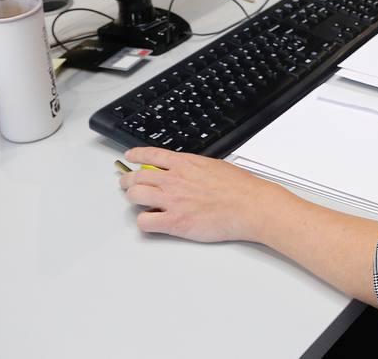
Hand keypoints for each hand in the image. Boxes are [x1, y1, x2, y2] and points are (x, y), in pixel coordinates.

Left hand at [119, 147, 288, 242]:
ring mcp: (172, 200)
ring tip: (137, 202)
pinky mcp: (174, 222)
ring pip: (135, 196)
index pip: (151, 155)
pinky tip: (151, 221)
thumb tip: (188, 171)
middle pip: (137, 176)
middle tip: (127, 184)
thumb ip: (195, 168)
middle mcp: (174, 179)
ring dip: (132, 199)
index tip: (130, 157)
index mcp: (185, 163)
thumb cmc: (240, 188)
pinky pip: (144, 221)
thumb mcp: (215, 166)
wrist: (250, 205)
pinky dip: (143, 221)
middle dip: (128, 180)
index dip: (136, 155)